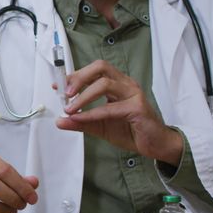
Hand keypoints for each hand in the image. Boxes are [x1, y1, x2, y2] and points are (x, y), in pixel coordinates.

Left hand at [55, 59, 182, 164]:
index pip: (94, 70)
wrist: (155, 146)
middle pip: (101, 67)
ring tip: (69, 108)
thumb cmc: (130, 131)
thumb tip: (59, 121)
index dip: (74, 75)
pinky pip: (111, 107)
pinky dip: (92, 113)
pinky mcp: (138, 108)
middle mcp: (125, 84)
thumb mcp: (99, 126)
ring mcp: (133, 94)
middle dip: (79, 77)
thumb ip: (80, 122)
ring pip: (105, 83)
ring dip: (83, 96)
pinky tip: (81, 118)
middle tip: (65, 92)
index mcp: (117, 83)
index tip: (57, 86)